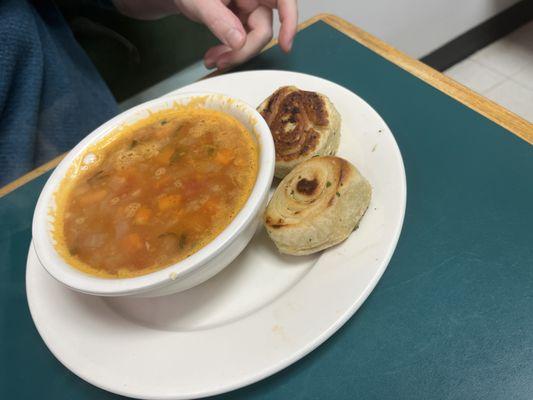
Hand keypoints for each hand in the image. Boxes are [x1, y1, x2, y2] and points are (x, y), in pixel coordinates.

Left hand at [175, 0, 297, 68]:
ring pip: (253, 39)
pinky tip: (215, 56)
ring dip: (234, 55)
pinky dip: (230, 52)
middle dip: (245, 50)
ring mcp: (249, 10)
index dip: (290, 20)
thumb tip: (239, 42)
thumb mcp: (199, 1)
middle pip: (264, 28)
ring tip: (212, 60)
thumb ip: (219, 20)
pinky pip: (243, 42)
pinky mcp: (241, 21)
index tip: (285, 45)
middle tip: (222, 62)